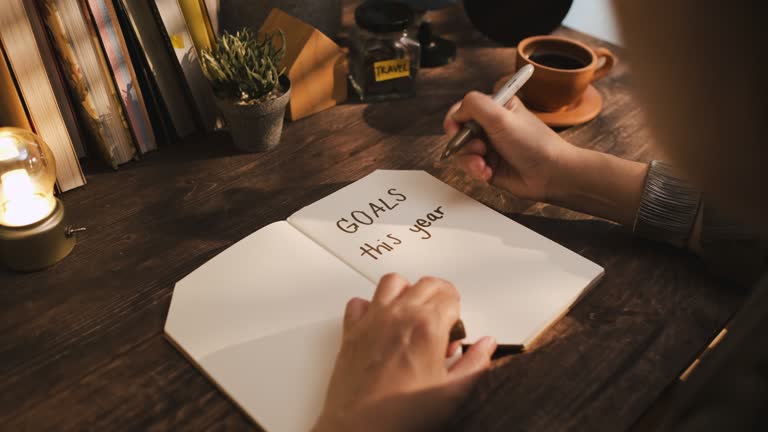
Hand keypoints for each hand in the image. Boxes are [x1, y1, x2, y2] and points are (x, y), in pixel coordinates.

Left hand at [313, 274, 496, 431]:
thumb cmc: (400, 414)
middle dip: (439, 295)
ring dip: (406, 290)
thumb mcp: (451, 393)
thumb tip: (485, 346)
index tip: (455, 329)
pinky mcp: (352, 330)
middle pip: (425, 283)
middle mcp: (399, 315)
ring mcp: (373, 320)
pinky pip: (359, 302)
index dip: (457, 312)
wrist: (361, 428)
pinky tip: (381, 321)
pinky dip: (370, 306)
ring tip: (414, 312)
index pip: (450, 295)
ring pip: (392, 282)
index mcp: (427, 326)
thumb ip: (474, 363)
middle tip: (443, 318)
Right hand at [443, 92, 574, 201]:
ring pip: (462, 152)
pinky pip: (470, 167)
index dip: (455, 121)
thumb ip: (474, 105)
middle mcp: (490, 126)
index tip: (456, 131)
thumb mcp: (501, 117)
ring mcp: (489, 147)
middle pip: (459, 132)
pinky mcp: (488, 165)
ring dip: (469, 160)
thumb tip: (455, 113)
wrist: (550, 174)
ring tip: (484, 166)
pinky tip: (488, 174)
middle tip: (480, 149)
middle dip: (464, 144)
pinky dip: (476, 171)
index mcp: (495, 107)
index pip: (462, 109)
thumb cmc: (533, 143)